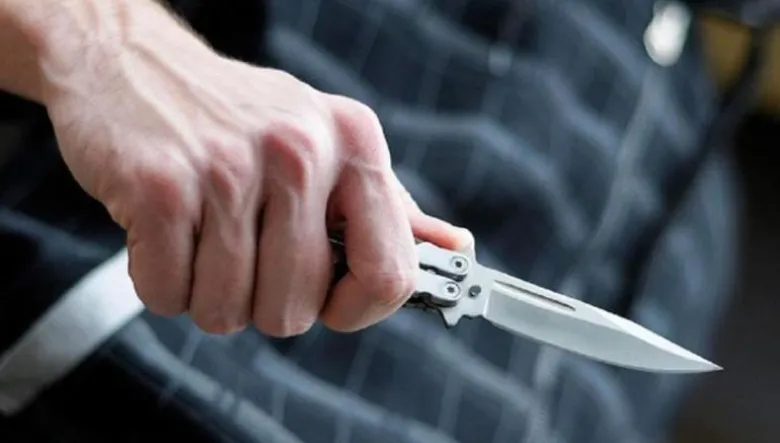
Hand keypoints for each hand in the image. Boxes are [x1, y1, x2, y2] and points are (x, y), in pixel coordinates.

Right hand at [39, 0, 471, 335]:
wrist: (133, 63)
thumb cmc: (237, 117)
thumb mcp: (327, 144)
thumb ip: (388, 206)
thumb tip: (454, 249)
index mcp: (354, 143)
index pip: (389, 273)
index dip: (358, 310)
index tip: (331, 304)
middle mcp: (301, 150)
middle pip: (297, 309)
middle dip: (263, 302)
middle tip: (242, 251)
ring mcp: (229, 166)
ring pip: (227, 310)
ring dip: (207, 293)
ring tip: (201, 235)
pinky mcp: (161, 185)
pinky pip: (167, 293)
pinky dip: (160, 281)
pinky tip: (165, 234)